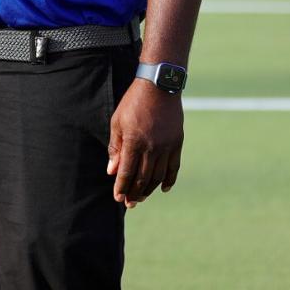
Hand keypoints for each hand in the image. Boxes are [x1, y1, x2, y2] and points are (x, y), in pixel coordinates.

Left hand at [106, 79, 183, 207]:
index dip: (122, 187)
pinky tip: (162, 189)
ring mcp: (166, 146)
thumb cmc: (133, 103)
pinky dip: (169, 180)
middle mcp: (152, 147)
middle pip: (142, 178)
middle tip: (129, 203)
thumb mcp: (117, 122)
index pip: (127, 172)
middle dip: (134, 192)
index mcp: (134, 141)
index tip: (118, 198)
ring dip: (149, 189)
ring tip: (142, 197)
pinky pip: (174, 168)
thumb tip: (112, 170)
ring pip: (158, 176)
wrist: (158, 86)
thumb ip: (115, 148)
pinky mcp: (177, 143)